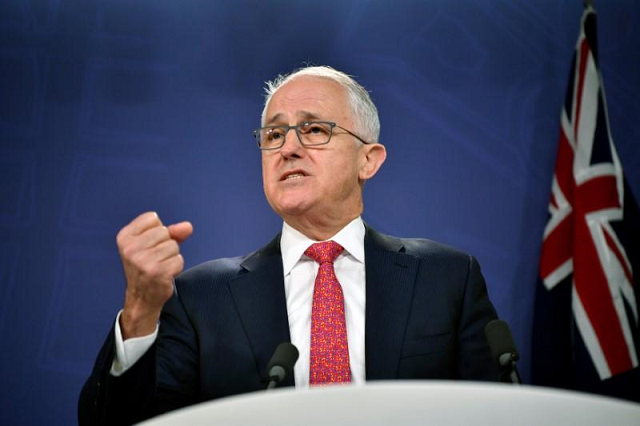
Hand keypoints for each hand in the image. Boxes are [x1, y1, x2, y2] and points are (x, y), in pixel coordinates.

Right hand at [116, 212, 192, 338]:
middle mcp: (130, 249)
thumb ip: (172, 232)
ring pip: (173, 245)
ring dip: (172, 256)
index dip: (157, 230)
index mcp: (124, 237)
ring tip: (159, 266)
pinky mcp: (157, 272)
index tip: (148, 244)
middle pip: (164, 231)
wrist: (142, 297)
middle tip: (155, 258)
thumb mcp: (152, 244)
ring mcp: (143, 261)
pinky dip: (176, 267)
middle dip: (165, 243)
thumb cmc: (147, 266)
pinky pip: (179, 259)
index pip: (152, 217)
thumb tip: (188, 227)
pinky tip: (165, 274)